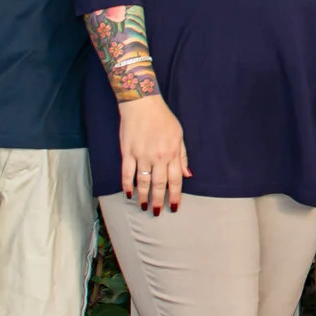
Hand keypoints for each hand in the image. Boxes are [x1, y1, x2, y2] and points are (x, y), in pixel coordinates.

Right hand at [118, 95, 189, 214]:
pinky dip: (127, 184)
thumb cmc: (162, 118)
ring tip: (143, 206)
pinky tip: (128, 193)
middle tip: (157, 212)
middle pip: (159, 184)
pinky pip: (127, 172)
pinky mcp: (127, 152)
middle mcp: (158, 156)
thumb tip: (187, 175)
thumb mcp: (179, 134)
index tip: (174, 207)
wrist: (142, 103)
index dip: (174, 196)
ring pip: (142, 181)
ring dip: (143, 196)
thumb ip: (183, 156)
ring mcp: (141, 155)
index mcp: (172, 153)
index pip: (175, 180)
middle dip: (158, 200)